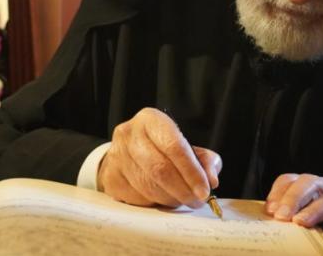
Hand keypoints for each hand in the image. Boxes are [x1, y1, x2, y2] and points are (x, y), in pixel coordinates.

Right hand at [98, 108, 221, 208]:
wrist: (125, 152)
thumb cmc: (160, 148)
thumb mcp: (184, 144)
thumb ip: (204, 159)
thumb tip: (211, 179)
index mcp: (150, 119)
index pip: (174, 146)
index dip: (191, 171)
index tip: (205, 190)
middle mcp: (129, 134)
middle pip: (160, 169)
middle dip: (183, 190)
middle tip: (197, 201)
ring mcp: (116, 156)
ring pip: (148, 186)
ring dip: (171, 199)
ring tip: (183, 200)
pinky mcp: (110, 177)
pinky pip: (137, 198)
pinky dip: (155, 203)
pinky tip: (163, 199)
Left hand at [266, 174, 322, 244]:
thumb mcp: (306, 214)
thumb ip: (290, 216)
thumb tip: (269, 225)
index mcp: (308, 185)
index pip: (290, 180)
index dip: (278, 193)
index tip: (270, 210)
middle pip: (309, 183)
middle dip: (293, 199)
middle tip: (281, 217)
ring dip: (314, 211)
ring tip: (301, 223)